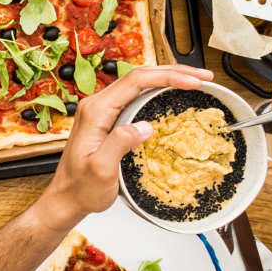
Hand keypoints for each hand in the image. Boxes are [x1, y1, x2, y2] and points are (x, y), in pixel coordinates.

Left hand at [36, 64, 212, 224]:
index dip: (168, 77)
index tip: (194, 82)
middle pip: (139, 76)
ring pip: (138, 84)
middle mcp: (96, 105)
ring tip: (195, 81)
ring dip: (167, 78)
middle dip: (174, 72)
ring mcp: (101, 111)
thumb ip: (119, 143)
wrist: (67, 198)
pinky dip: (157, 90)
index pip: (136, 82)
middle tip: (204, 77)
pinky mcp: (107, 119)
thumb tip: (145, 126)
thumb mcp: (101, 169)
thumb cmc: (81, 187)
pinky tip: (172, 94)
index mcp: (95, 112)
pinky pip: (135, 96)